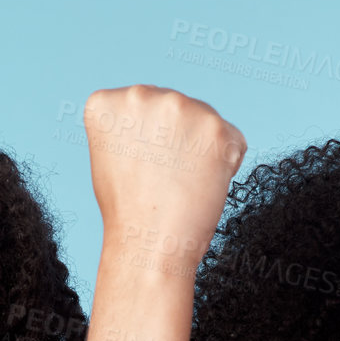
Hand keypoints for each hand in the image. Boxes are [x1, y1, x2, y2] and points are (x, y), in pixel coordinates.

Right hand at [82, 85, 245, 270]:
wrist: (149, 245)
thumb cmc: (128, 211)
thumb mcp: (109, 156)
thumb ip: (129, 127)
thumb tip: (159, 120)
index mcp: (107, 103)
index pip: (141, 108)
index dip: (144, 141)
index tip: (137, 167)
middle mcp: (141, 96)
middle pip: (174, 111)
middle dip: (176, 140)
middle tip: (162, 180)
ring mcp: (180, 107)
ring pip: (204, 123)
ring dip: (201, 151)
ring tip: (181, 184)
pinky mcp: (215, 127)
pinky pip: (232, 140)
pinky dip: (225, 163)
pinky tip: (203, 184)